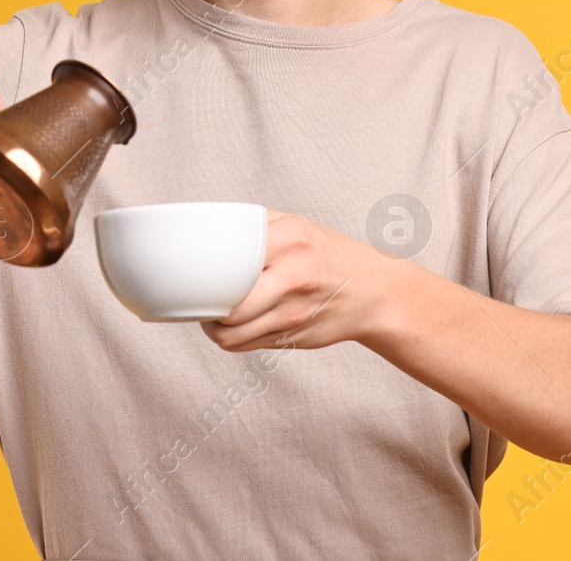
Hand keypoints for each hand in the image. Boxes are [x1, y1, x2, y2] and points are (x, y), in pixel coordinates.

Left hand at [201, 209, 398, 352]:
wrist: (376, 292)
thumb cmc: (331, 256)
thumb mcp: (299, 226)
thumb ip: (259, 225)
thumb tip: (211, 229)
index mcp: (291, 239)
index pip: (233, 260)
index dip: (205, 273)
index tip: (194, 272)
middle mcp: (294, 275)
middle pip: (229, 305)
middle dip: (206, 306)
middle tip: (200, 297)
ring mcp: (294, 311)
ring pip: (232, 333)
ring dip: (214, 328)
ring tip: (212, 316)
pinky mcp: (293, 337)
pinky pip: (246, 346)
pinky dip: (230, 339)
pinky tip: (230, 327)